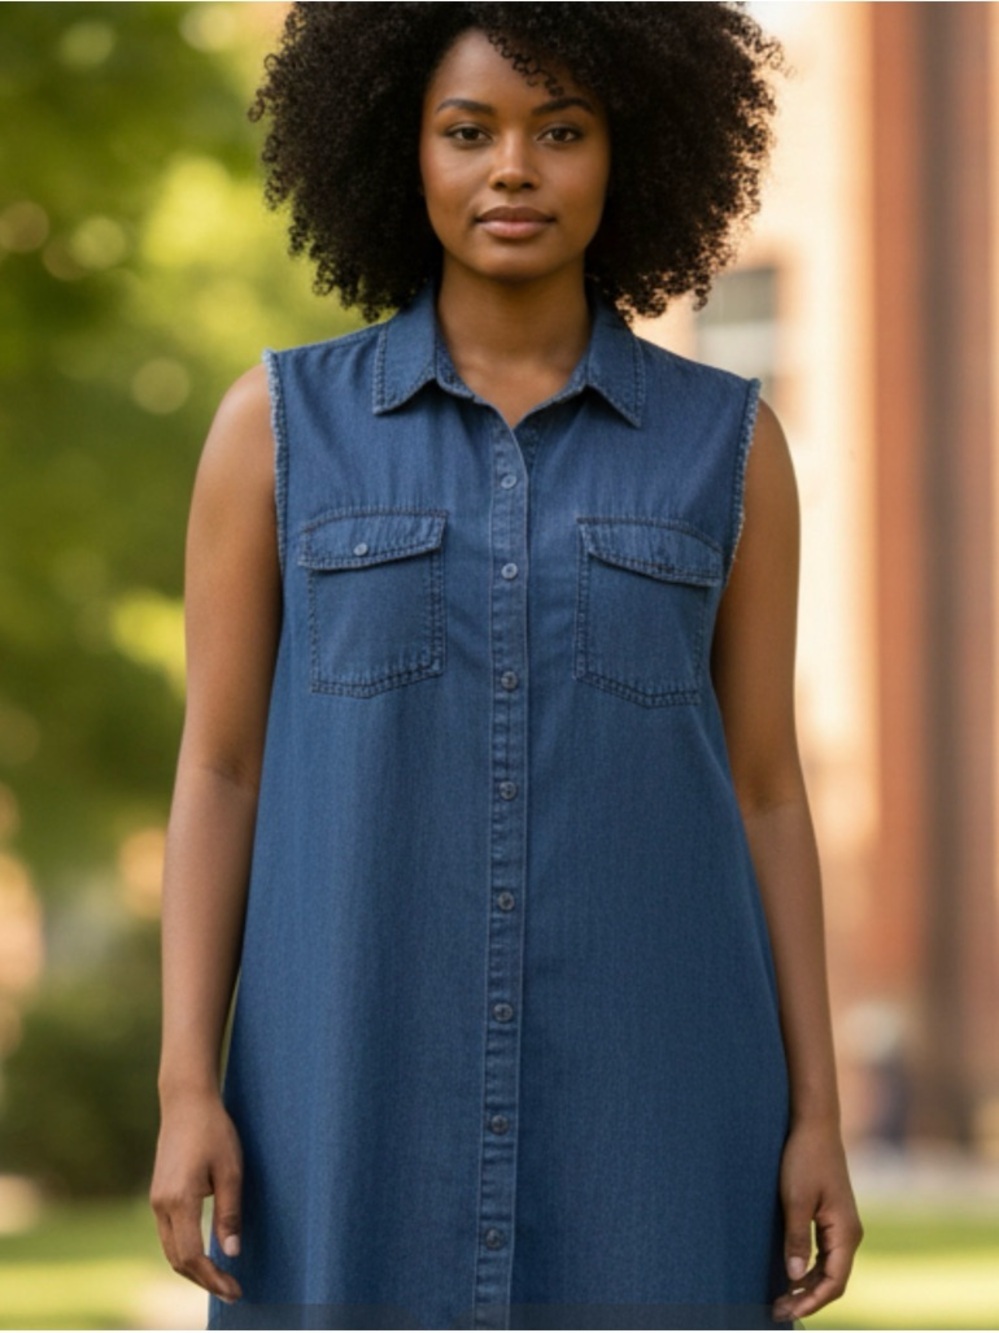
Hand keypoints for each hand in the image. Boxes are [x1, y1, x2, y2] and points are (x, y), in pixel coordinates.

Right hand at [150, 1087, 244, 1304]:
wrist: (186, 1102)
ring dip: (193, 1269)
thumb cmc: (214, 1131)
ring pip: (171, 1249)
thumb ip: (229, 1213)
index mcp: (179, 1201)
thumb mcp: (230, 1170)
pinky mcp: (158, 1194)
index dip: (213, 1278)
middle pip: (178, 1260)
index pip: (192, 1256)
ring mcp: (156, 1200)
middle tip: (232, 1291)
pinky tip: (204, 1254)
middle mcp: (161, 1205)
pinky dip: (185, 1252)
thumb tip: (232, 1253)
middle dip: (204, 1280)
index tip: (235, 1290)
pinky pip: (169, 1234)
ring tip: (220, 1279)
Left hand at [772, 1119, 863, 1323]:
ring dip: (807, 1285)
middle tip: (777, 1310)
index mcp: (846, 1232)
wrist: (815, 1126)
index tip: (787, 1310)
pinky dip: (809, 1269)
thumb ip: (796, 1238)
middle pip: (833, 1279)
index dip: (811, 1301)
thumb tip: (793, 1276)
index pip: (834, 1282)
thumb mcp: (796, 1199)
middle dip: (807, 1298)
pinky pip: (825, 1254)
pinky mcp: (833, 1218)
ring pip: (829, 1268)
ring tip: (781, 1298)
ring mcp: (842, 1226)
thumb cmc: (805, 1159)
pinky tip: (791, 1275)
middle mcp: (849, 1233)